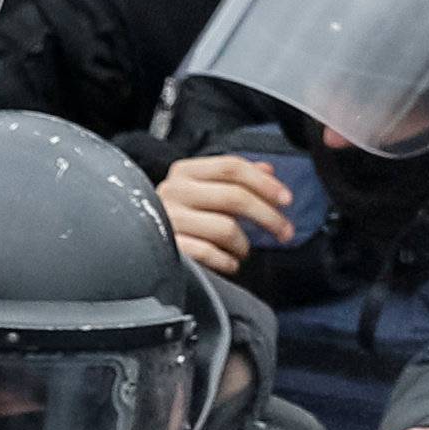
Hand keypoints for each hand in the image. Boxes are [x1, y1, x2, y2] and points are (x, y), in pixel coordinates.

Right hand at [156, 156, 295, 275]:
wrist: (141, 247)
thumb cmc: (183, 220)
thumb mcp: (206, 192)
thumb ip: (235, 180)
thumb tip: (269, 169)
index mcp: (185, 172)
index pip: (231, 167)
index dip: (264, 183)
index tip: (287, 200)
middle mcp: (174, 191)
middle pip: (234, 196)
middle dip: (269, 216)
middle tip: (286, 232)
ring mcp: (170, 220)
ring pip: (227, 228)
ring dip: (244, 245)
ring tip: (241, 250)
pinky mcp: (170, 248)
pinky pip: (212, 254)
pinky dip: (229, 262)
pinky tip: (229, 262)